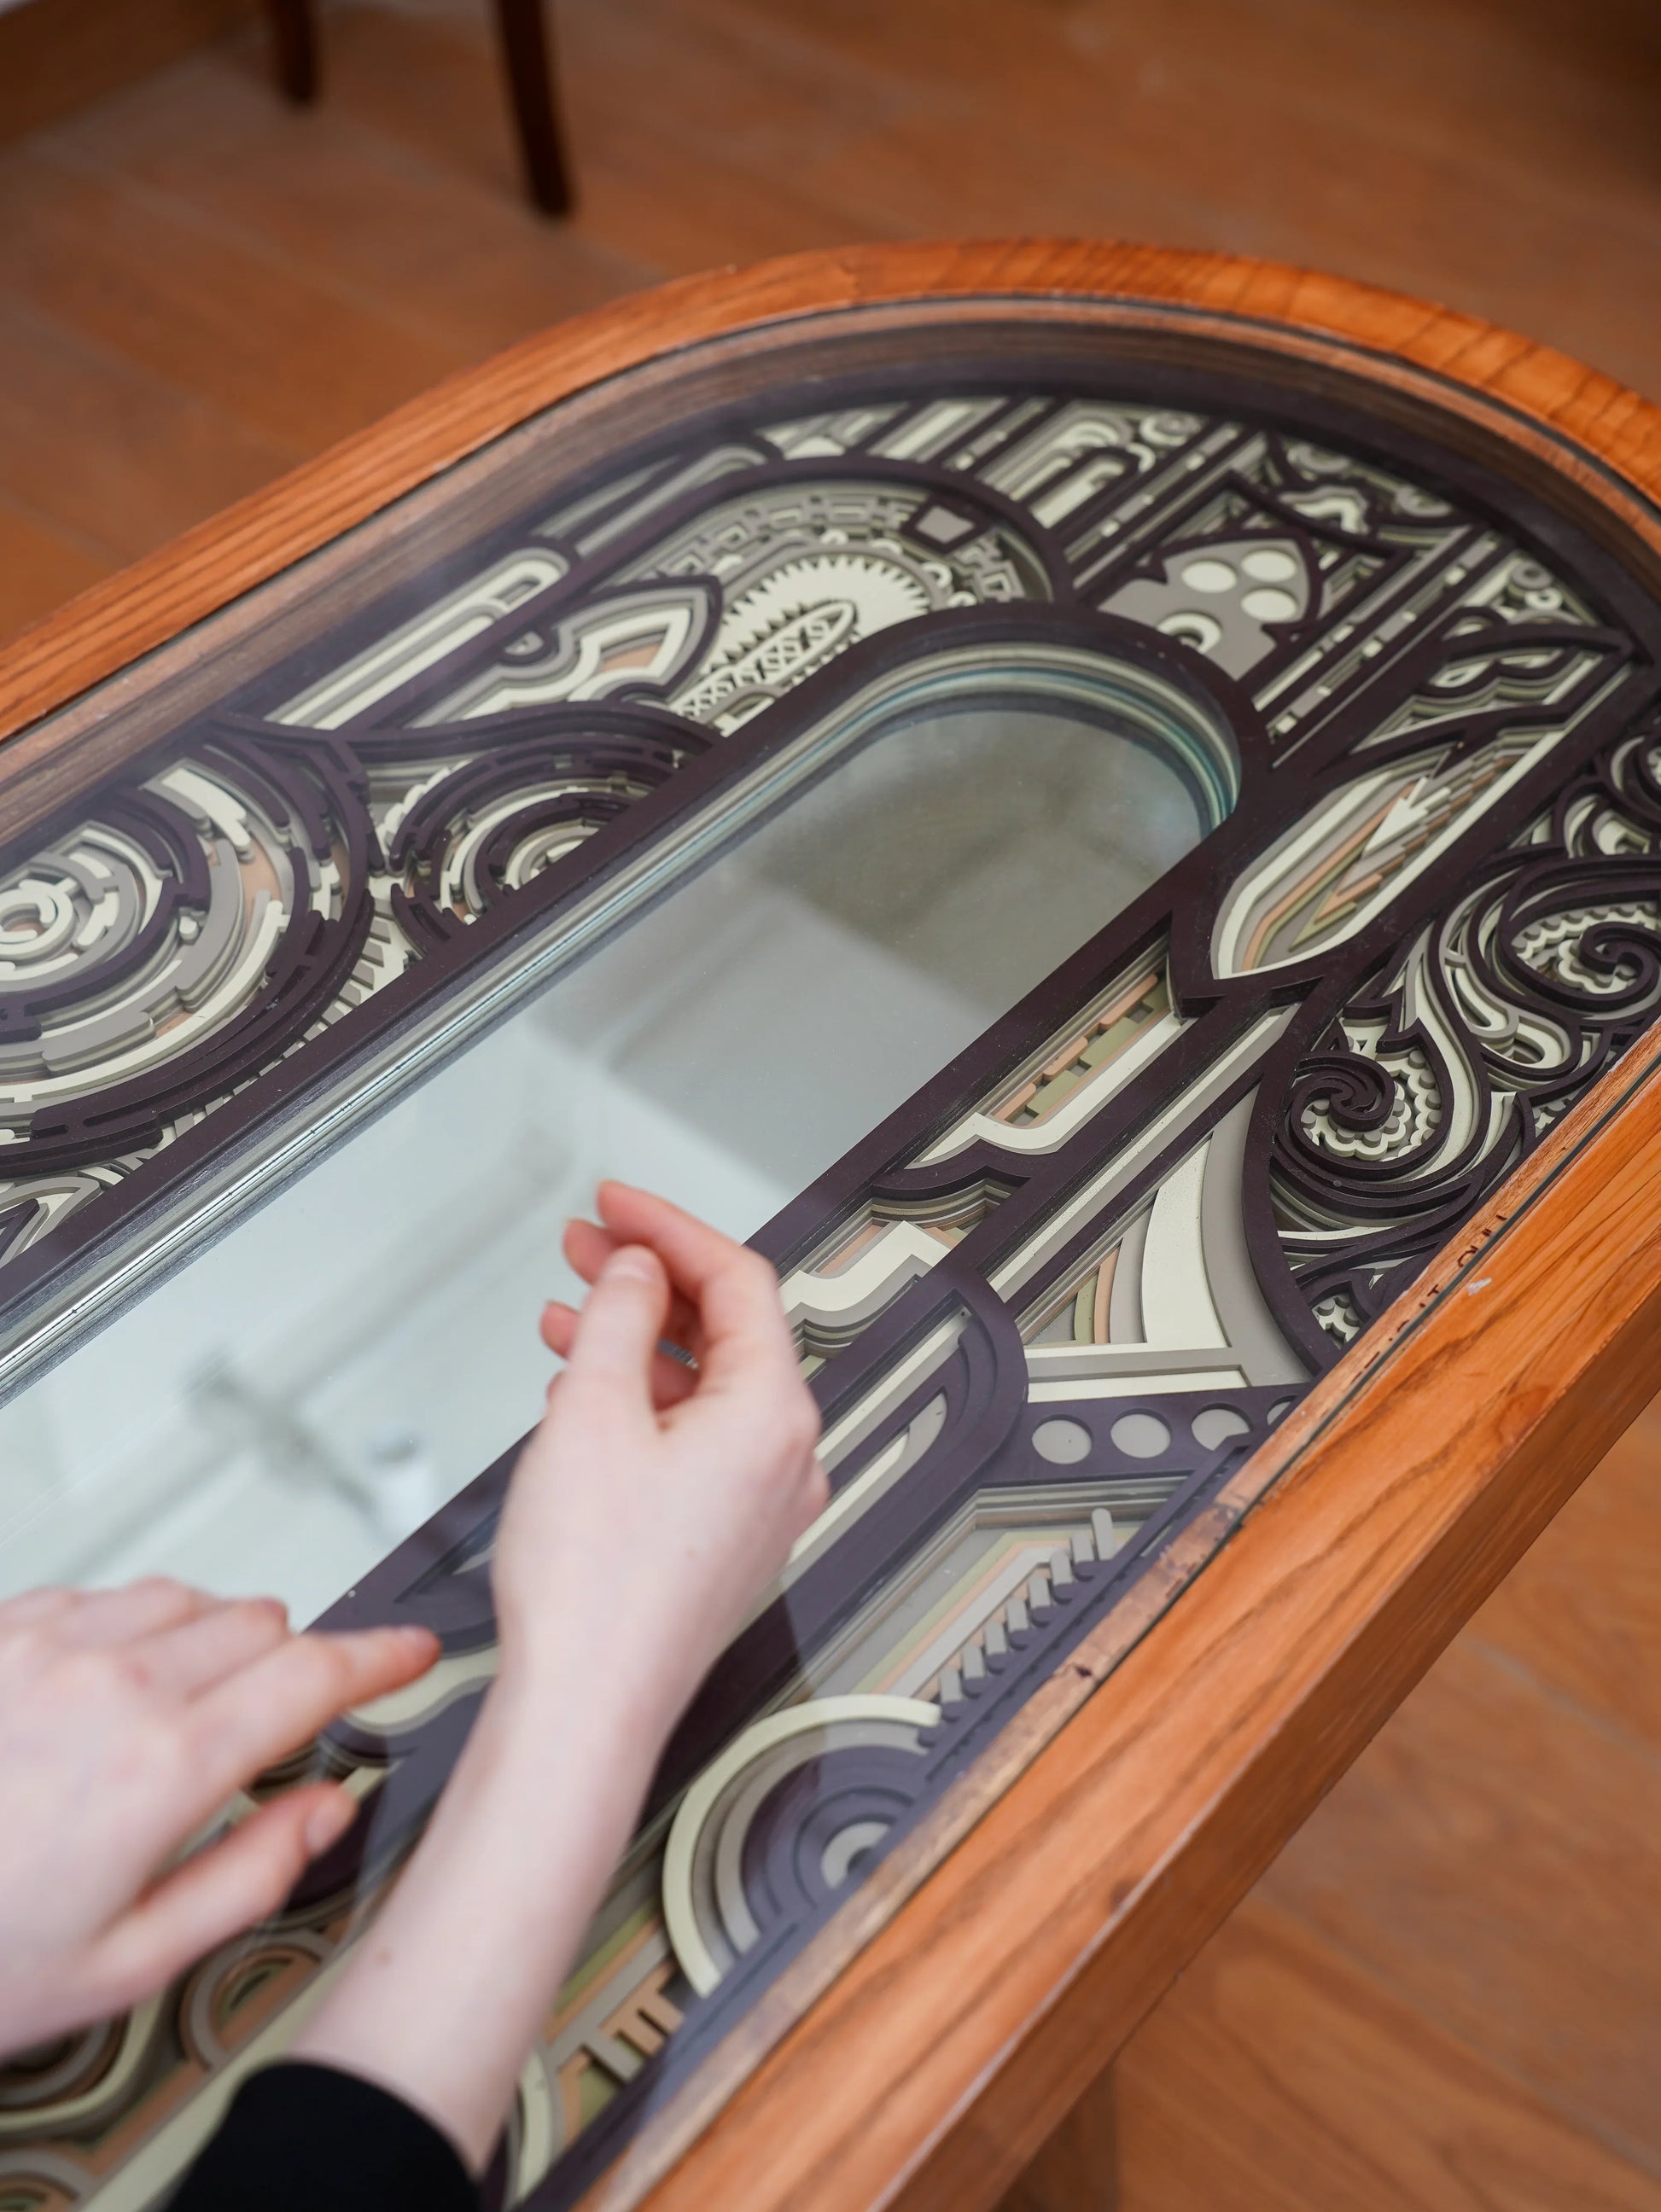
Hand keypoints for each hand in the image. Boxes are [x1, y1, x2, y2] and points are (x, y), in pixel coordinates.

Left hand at [0, 1581, 436, 2058]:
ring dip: (208, 1641)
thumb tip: (328, 1809)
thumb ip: (254, 1874)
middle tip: (260, 1733)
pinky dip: (127, 1631)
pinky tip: (99, 1697)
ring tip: (173, 1717)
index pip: (316, 1675)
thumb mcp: (130, 1964)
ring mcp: (47, 1646)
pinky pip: (102, 1594)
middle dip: (286, 1666)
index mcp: (161, 1769)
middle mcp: (110, 1686)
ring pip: (187, 1598)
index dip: (382, 1655)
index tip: (411, 1649)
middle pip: (260, 1623)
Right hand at [503, 1181, 827, 1736]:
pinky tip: (586, 1389)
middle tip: (587, 1243)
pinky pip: (696, 1440)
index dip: (670, 1226)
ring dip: (639, 1338)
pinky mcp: (727, 1537)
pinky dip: (644, 1400)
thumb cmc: (595, 1589)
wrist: (585, 1707)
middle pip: (728, 1330)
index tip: (618, 1201)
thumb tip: (636, 1271)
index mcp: (774, 1415)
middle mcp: (785, 1458)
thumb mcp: (590, 1410)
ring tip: (571, 1307)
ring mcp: (761, 1503)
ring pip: (706, 1386)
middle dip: (651, 1278)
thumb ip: (617, 1315)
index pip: (739, 1281)